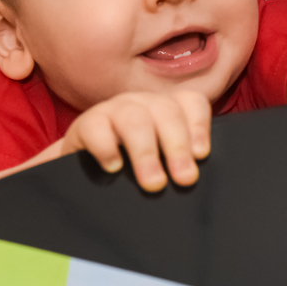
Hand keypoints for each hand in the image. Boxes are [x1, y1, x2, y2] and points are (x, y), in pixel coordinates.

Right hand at [62, 90, 210, 191]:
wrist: (85, 170)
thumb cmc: (132, 169)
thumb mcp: (160, 164)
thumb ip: (179, 167)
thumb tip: (193, 182)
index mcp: (166, 110)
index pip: (191, 103)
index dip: (199, 126)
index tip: (201, 155)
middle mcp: (143, 104)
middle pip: (166, 112)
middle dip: (178, 147)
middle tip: (184, 179)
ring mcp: (113, 110)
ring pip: (134, 119)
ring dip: (146, 152)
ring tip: (153, 183)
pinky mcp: (85, 124)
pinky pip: (96, 127)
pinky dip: (106, 148)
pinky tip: (114, 168)